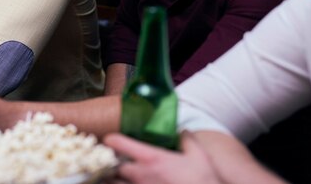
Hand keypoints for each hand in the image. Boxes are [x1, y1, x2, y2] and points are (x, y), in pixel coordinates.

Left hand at [103, 131, 221, 183]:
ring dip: (112, 179)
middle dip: (110, 163)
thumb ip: (188, 140)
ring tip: (113, 176)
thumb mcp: (198, 156)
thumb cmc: (202, 180)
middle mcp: (141, 175)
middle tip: (111, 160)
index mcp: (151, 159)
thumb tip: (183, 131)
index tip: (109, 138)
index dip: (111, 139)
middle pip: (112, 167)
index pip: (119, 144)